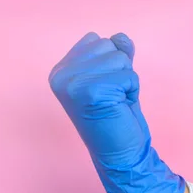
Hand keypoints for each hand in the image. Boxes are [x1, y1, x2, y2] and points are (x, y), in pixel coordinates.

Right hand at [49, 32, 184, 192]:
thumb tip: (121, 37)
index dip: (111, 64)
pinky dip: (131, 91)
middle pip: (108, 45)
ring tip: (115, 102)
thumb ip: (116, 54)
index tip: (105, 90)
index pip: (97, 40)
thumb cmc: (117, 117)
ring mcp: (73, 83)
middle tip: (111, 97)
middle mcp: (61, 75)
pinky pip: (128, 75)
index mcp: (60, 71)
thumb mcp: (115, 78)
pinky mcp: (91, 91)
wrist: (121, 155)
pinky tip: (120, 107)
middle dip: (120, 70)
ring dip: (126, 81)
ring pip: (119, 58)